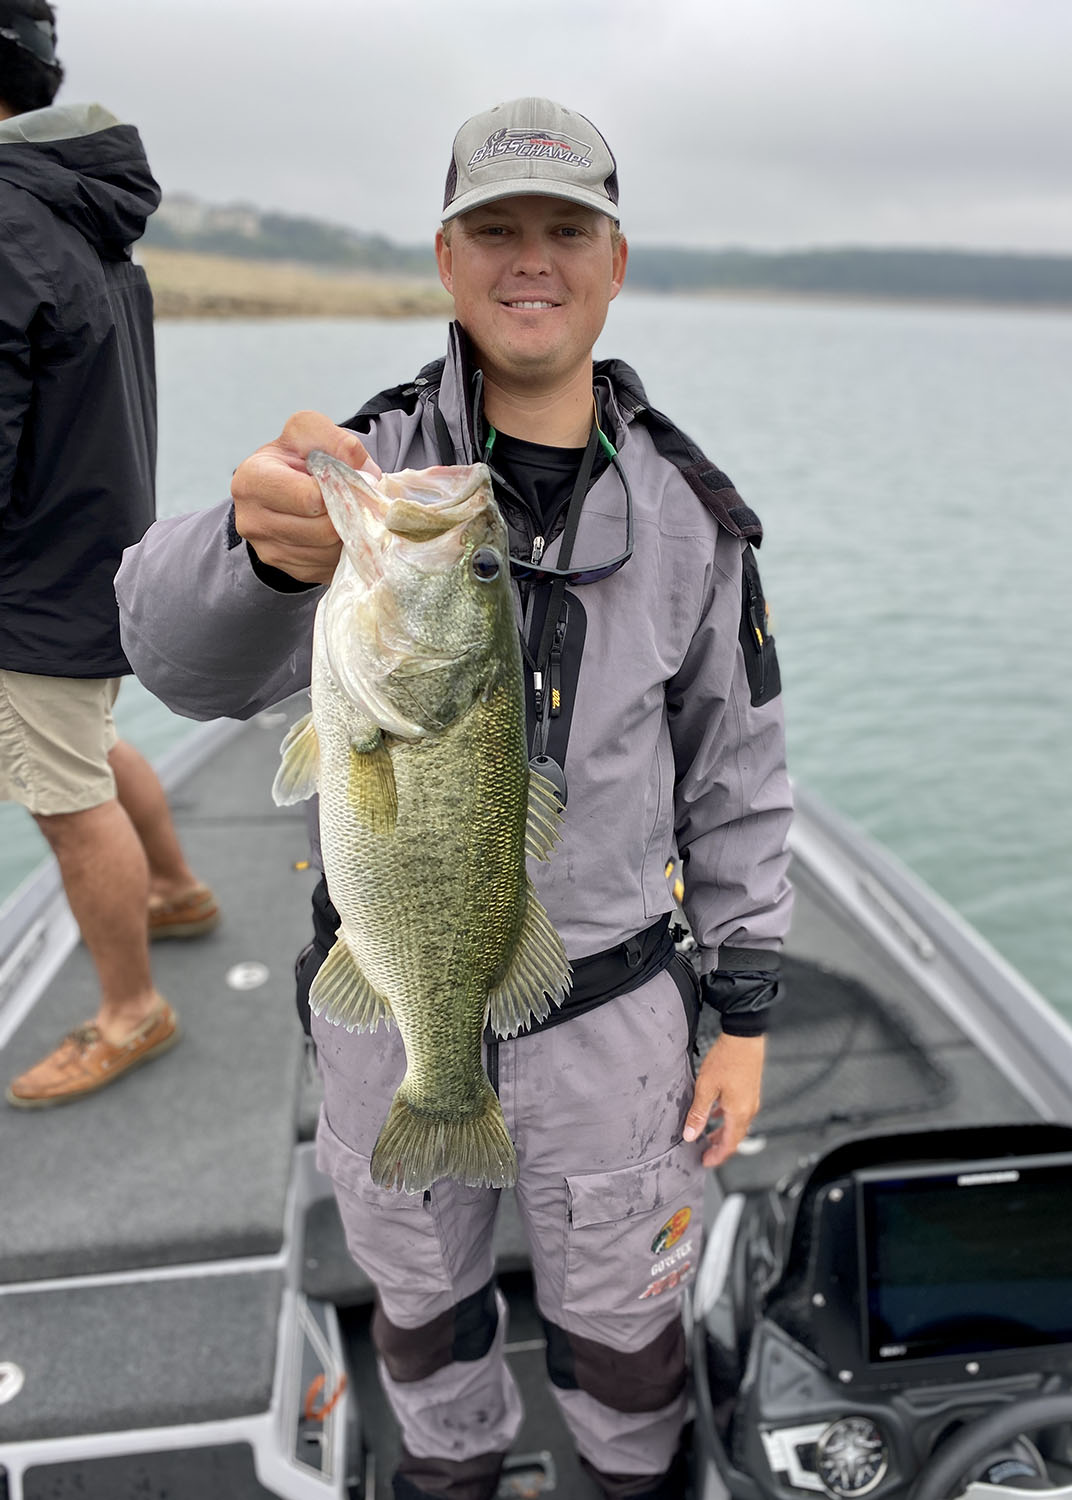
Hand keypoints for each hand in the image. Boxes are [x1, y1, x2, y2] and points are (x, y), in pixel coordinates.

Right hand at [232, 410, 381, 583]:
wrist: (282, 485)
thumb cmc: (295, 456)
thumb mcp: (309, 432)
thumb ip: (337, 441)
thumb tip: (365, 473)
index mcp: (252, 480)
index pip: (309, 498)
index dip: (338, 489)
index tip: (349, 479)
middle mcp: (252, 520)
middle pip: (321, 530)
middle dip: (347, 514)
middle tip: (357, 499)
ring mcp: (268, 551)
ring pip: (328, 552)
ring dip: (348, 533)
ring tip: (347, 512)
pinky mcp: (287, 570)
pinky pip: (328, 567)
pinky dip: (342, 550)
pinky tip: (339, 530)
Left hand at [683, 1033, 764, 1167]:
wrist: (744, 1036)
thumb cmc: (728, 1058)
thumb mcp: (706, 1087)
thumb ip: (698, 1113)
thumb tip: (690, 1134)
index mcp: (739, 1113)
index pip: (730, 1145)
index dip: (717, 1156)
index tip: (705, 1162)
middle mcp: (749, 1109)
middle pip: (735, 1137)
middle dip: (719, 1148)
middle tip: (705, 1153)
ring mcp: (751, 1100)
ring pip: (736, 1125)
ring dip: (722, 1133)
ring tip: (707, 1136)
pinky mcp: (749, 1090)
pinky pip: (738, 1112)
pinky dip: (726, 1119)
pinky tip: (715, 1113)